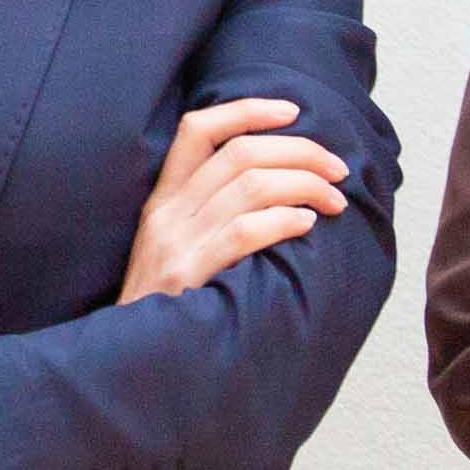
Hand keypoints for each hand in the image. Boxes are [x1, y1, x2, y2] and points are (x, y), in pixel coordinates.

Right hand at [121, 98, 348, 302]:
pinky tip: (307, 224)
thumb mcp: (173, 249)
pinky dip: (284, 220)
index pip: (197, 130)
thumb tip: (278, 183)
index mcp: (162, 200)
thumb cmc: (167, 307)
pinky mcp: (188, 275)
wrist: (131, 359)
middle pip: (240, 153)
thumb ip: (208, 214)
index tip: (292, 110)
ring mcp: (175, 243)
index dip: (247, 111)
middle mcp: (166, 214)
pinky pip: (245, 231)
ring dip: (305, 185)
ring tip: (335, 200)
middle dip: (300, 152)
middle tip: (338, 169)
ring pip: (250, 186)